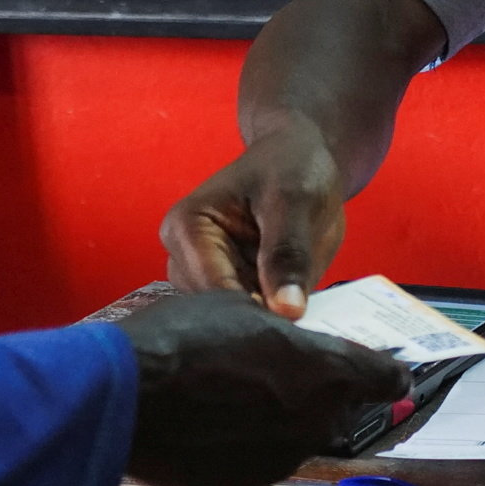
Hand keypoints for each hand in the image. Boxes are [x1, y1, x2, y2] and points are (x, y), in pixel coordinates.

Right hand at [106, 285, 408, 485]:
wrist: (123, 396)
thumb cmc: (183, 339)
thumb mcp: (237, 308)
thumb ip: (279, 327)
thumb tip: (283, 333)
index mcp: (327, 371)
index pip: (389, 378)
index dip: (382, 369)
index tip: (374, 364)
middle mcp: (316, 422)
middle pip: (340, 409)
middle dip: (320, 391)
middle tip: (280, 369)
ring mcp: (279, 460)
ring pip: (296, 436)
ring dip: (279, 417)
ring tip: (231, 394)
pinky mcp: (241, 485)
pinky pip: (255, 458)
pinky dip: (242, 443)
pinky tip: (207, 422)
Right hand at [159, 120, 350, 313]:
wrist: (299, 160)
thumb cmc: (292, 166)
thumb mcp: (296, 201)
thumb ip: (288, 253)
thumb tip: (287, 309)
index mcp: (186, 227)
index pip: (212, 287)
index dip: (252, 310)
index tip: (290, 326)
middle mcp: (183, 257)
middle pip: (215, 310)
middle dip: (257, 319)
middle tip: (301, 325)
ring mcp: (204, 277)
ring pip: (231, 320)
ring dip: (266, 322)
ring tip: (300, 312)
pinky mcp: (229, 290)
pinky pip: (248, 317)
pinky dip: (272, 319)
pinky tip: (295, 313)